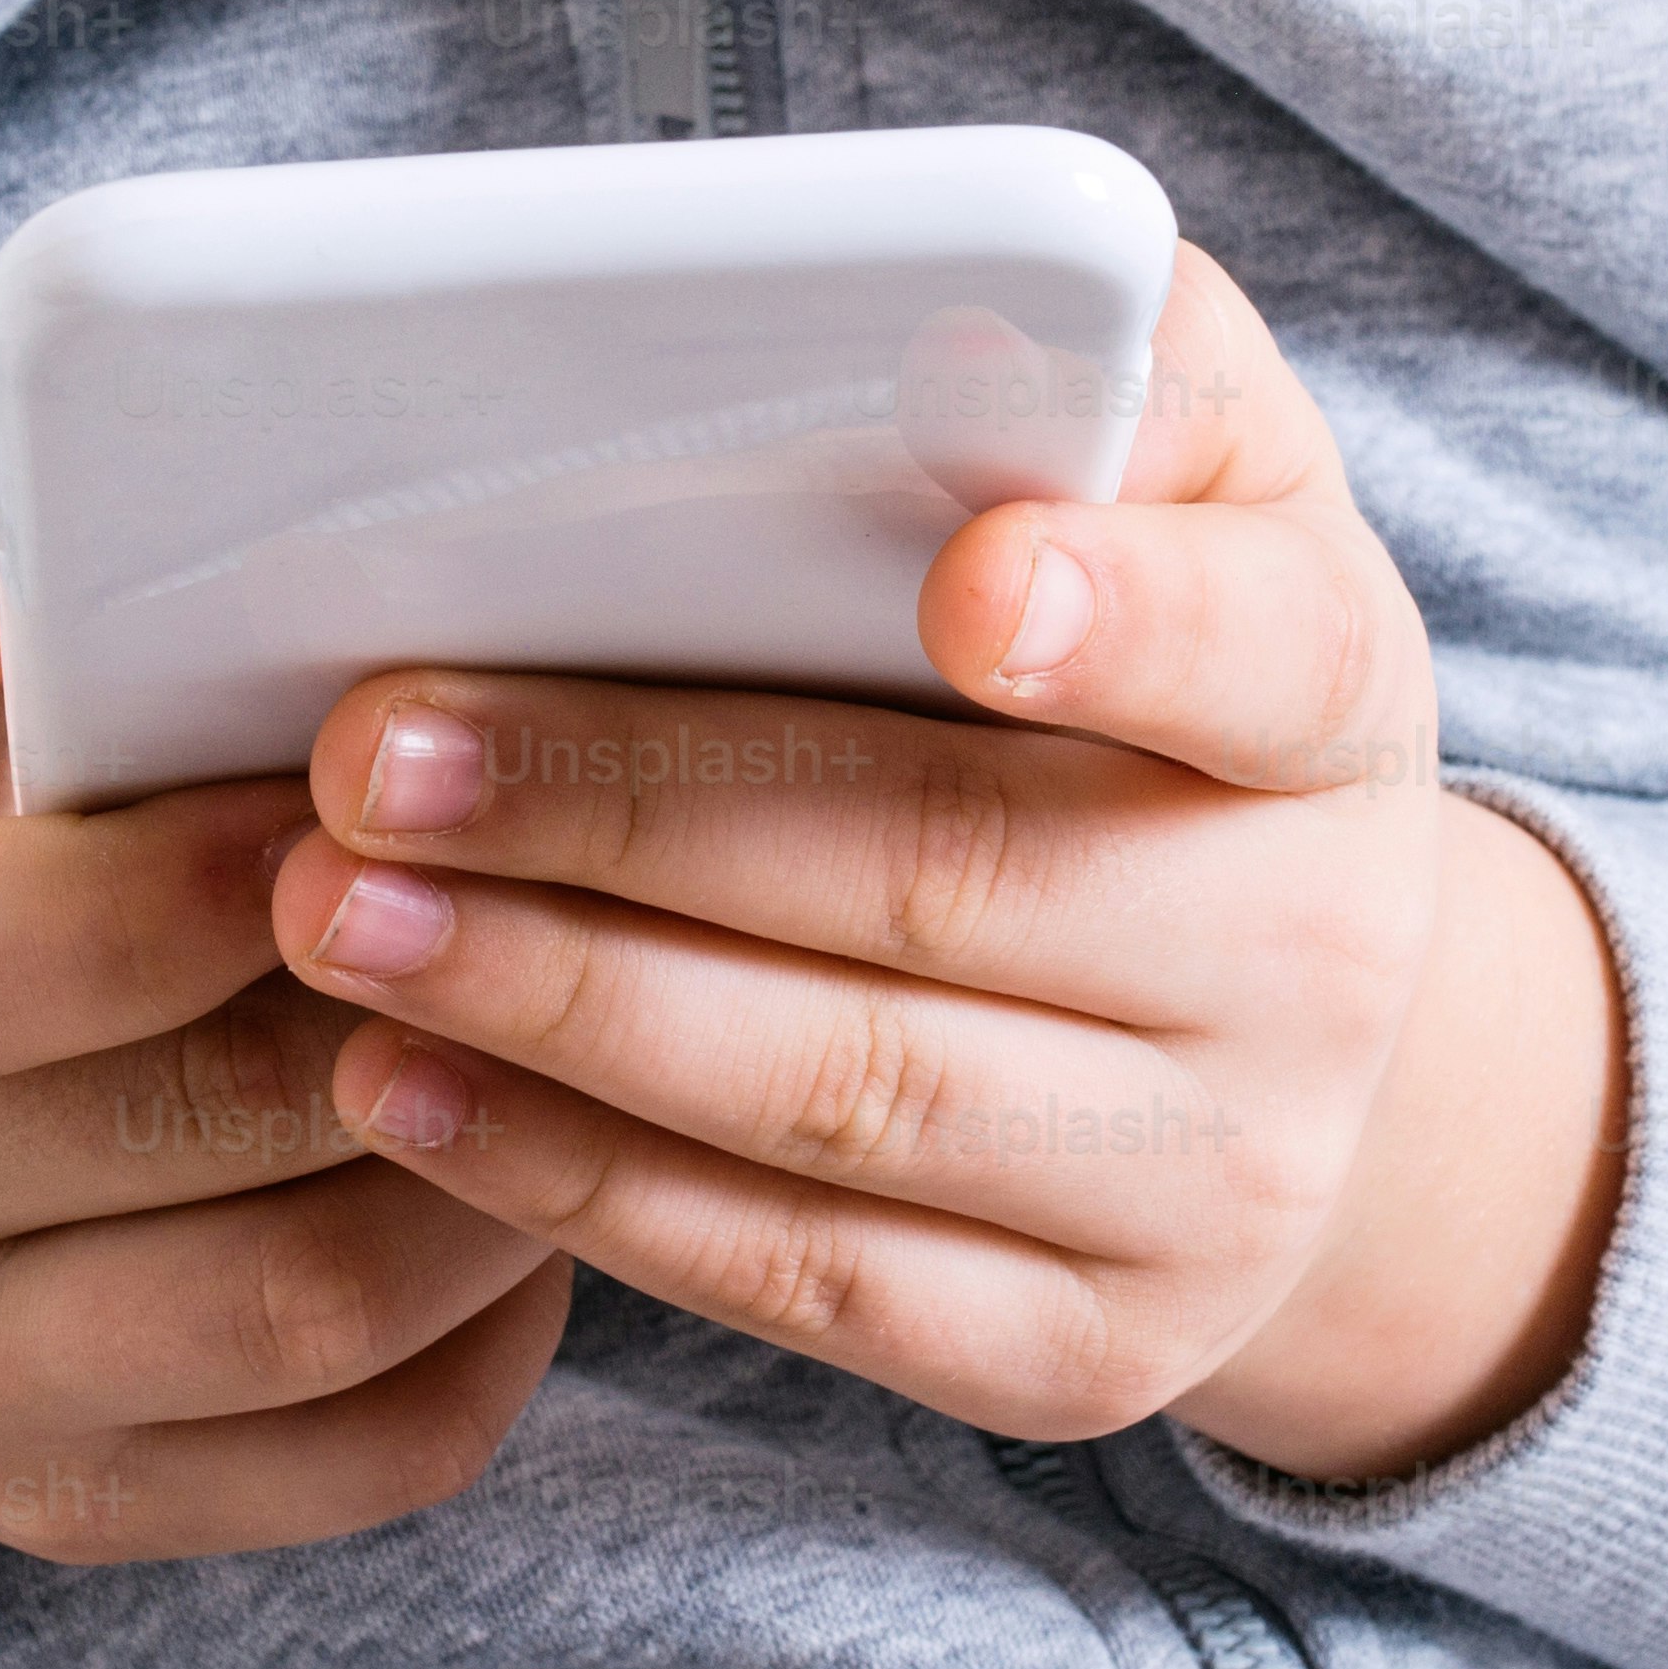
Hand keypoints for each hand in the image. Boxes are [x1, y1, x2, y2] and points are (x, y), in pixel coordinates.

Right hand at [0, 405, 576, 1576]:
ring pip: (311, 1310)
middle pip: (188, 1130)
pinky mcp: (75, 1503)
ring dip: (508, 1154)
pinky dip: (499, 1326)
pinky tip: (534, 1178)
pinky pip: (361, 1457)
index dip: (175, 887)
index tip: (345, 788)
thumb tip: (175, 489)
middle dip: (416, 991)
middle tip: (559, 875)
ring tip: (582, 1008)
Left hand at [259, 246, 1625, 1482]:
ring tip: (329, 916)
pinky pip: (812, 1283)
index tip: (967, 585)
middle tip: (371, 753)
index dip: (1125, 616)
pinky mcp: (1091, 1357)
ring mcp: (1218, 1183)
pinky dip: (583, 1188)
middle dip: (631, 810)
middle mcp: (1320, 956)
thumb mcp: (1175, 485)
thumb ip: (1086, 369)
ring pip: (852, 1100)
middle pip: (954, 883)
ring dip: (558, 1005)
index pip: (1260, 651)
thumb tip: (940, 311)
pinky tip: (407, 1090)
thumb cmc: (1138, 664)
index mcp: (1338, 695)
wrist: (1278, 1014)